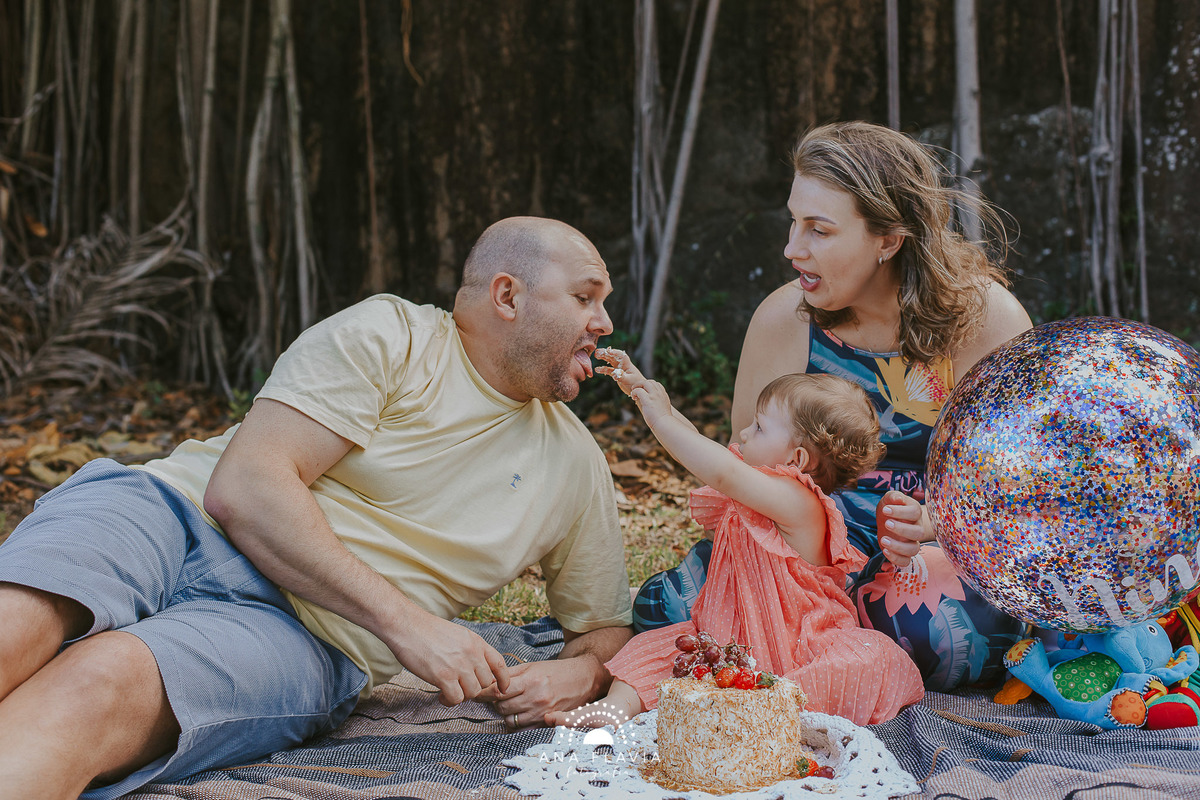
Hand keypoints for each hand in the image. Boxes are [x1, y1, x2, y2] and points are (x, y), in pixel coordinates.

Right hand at [390, 615, 510, 706]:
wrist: (407, 625)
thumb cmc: (428, 630)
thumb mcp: (458, 634)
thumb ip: (470, 650)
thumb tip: (476, 669)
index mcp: (476, 642)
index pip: (499, 663)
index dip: (504, 679)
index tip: (503, 689)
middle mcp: (471, 653)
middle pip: (486, 682)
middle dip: (474, 688)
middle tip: (460, 688)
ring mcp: (459, 665)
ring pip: (472, 693)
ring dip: (461, 696)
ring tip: (449, 693)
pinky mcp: (443, 676)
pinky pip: (456, 698)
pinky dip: (449, 701)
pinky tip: (441, 696)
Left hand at [477, 656, 603, 728]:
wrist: (582, 679)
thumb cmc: (555, 671)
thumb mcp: (532, 666)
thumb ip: (510, 675)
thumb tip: (488, 681)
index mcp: (531, 681)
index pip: (498, 691)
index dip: (483, 693)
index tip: (476, 694)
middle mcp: (536, 699)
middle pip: (501, 707)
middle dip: (494, 702)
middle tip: (495, 696)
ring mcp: (541, 713)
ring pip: (509, 719)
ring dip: (504, 712)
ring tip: (508, 703)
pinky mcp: (545, 723)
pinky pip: (521, 728)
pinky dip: (515, 722)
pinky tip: (517, 713)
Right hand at [594, 347, 648, 394]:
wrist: (639, 389)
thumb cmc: (636, 384)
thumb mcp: (629, 380)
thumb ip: (621, 376)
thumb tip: (615, 374)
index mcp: (627, 364)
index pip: (620, 355)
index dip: (614, 352)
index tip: (607, 351)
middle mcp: (623, 364)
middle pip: (613, 356)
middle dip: (606, 353)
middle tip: (597, 352)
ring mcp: (619, 369)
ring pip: (610, 361)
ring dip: (603, 358)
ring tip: (596, 356)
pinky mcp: (617, 374)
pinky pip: (609, 370)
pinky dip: (603, 369)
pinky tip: (597, 369)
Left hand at [876, 490, 930, 568]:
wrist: (888, 519)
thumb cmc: (890, 507)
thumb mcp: (889, 499)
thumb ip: (893, 496)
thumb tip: (898, 498)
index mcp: (914, 513)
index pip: (915, 512)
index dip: (901, 512)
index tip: (886, 510)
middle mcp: (917, 528)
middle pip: (919, 533)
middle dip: (901, 529)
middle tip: (886, 523)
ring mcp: (912, 542)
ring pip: (913, 549)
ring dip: (898, 546)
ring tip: (883, 539)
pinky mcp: (903, 553)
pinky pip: (906, 561)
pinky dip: (896, 558)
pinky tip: (885, 550)